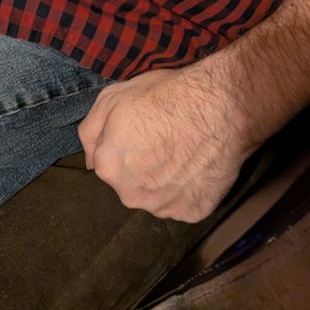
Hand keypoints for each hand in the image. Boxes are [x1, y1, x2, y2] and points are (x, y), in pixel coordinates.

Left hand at [78, 66, 253, 221]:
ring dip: (162, 181)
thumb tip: (89, 162)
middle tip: (161, 140)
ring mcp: (163, 207)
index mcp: (108, 167)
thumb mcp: (113, 97)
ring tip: (181, 152)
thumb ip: (90, 131)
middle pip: (129, 182)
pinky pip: (182, 203)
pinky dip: (186, 189)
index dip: (122, 142)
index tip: (140, 129)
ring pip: (154, 196)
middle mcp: (131, 195)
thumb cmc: (164, 96)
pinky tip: (196, 166)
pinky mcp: (192, 213)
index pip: (106, 161)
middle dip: (139, 165)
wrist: (219, 108)